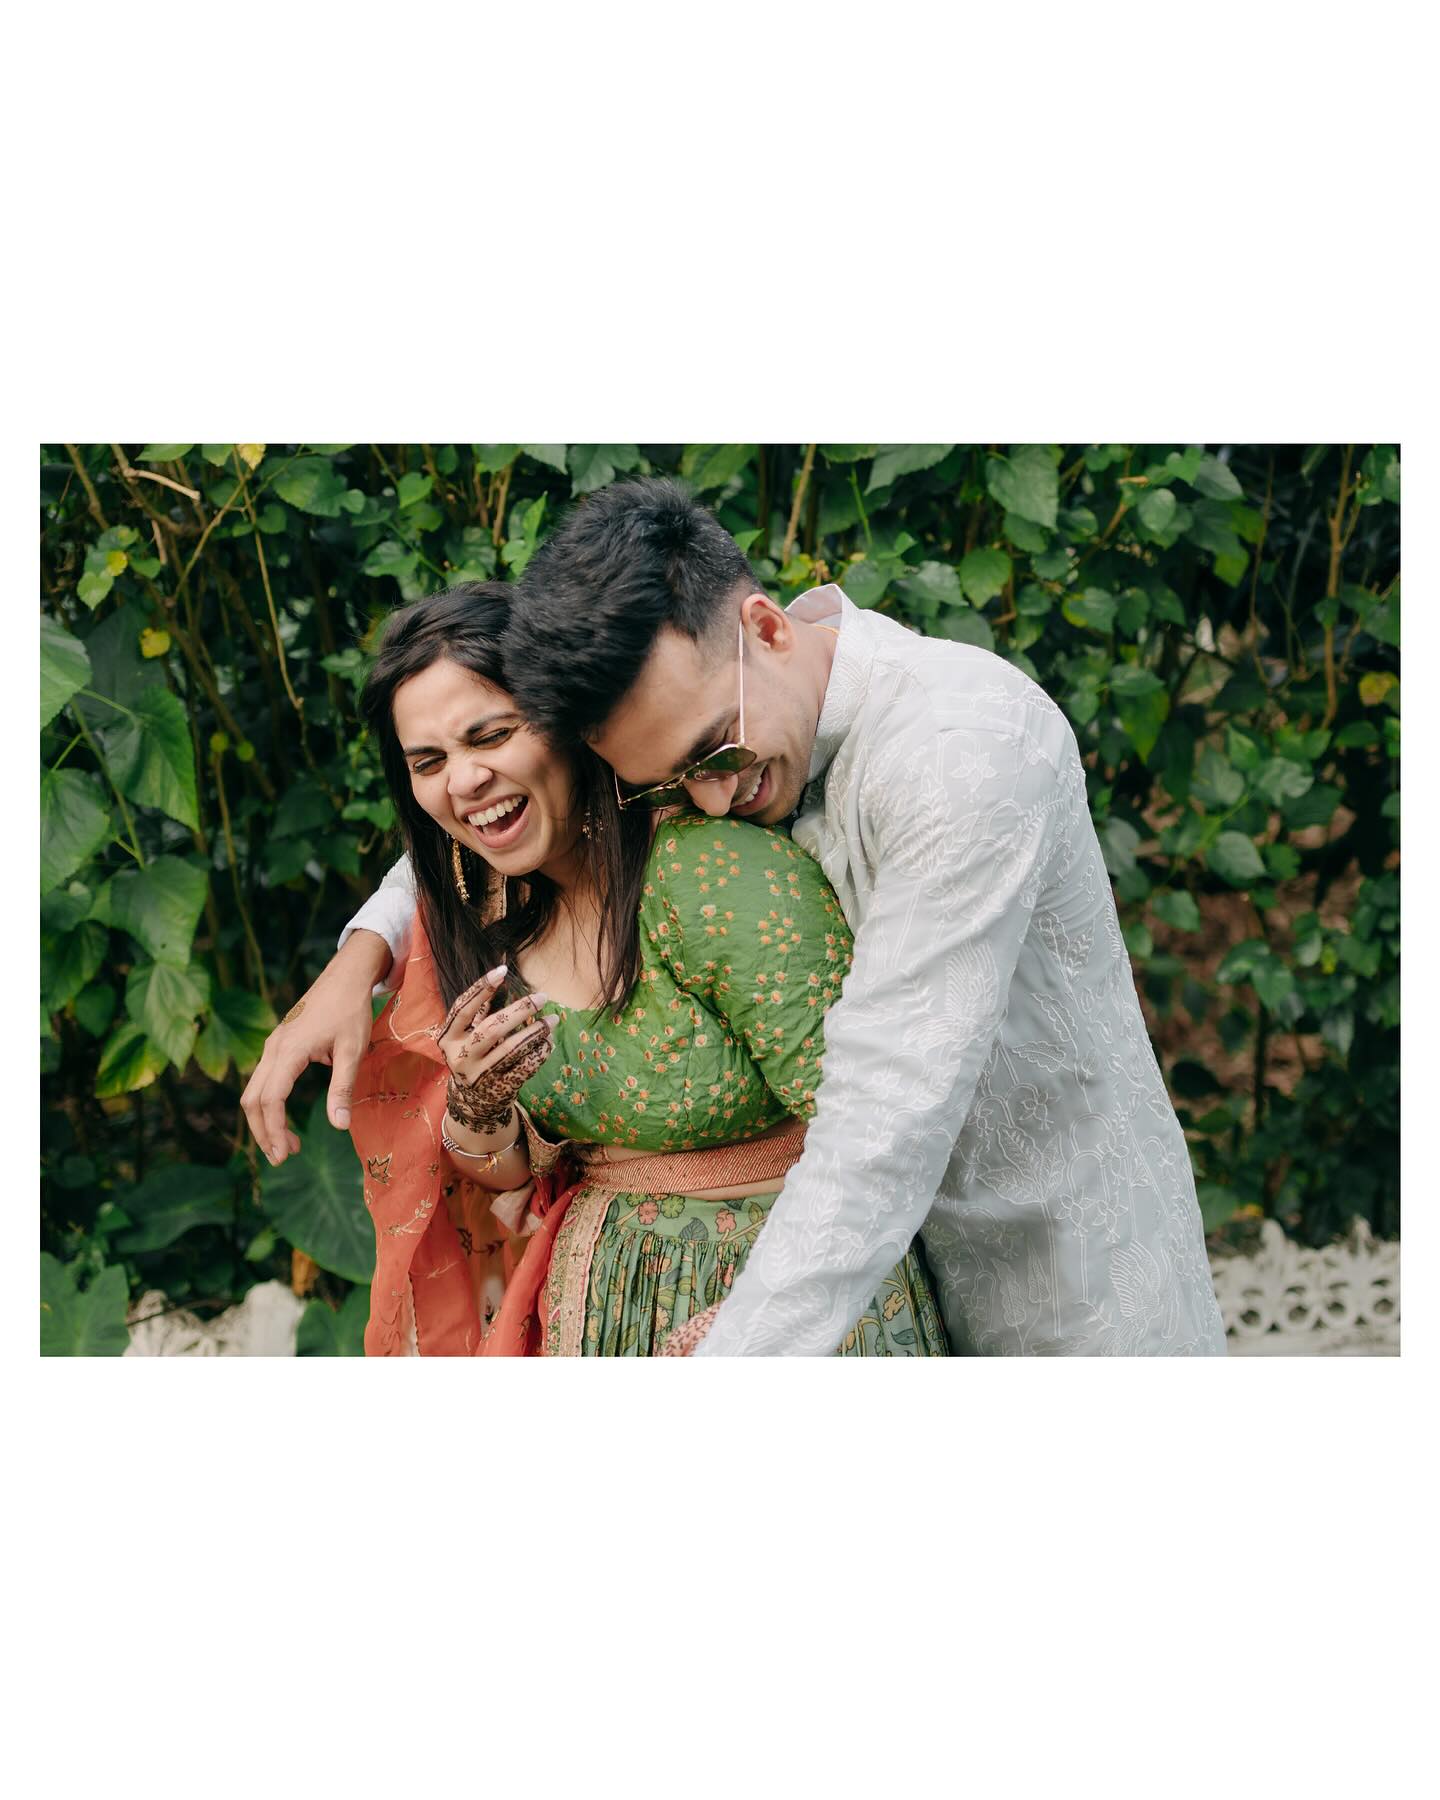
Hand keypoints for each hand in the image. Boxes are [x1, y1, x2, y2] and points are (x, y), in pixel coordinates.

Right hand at [241, 929, 389, 1165]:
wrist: (345, 976)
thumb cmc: (351, 1011)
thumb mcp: (353, 1051)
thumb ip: (342, 1088)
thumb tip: (338, 1125)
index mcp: (289, 1050)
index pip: (270, 1099)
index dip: (273, 1130)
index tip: (284, 1154)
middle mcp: (273, 1048)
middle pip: (253, 1099)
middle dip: (263, 1132)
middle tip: (283, 1157)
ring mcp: (272, 1045)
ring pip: (254, 1090)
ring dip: (265, 1120)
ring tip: (287, 1145)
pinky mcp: (278, 1044)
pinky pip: (263, 1080)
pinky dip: (268, 1104)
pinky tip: (285, 1119)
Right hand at [435, 965, 556, 1133]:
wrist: (473, 1102)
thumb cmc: (474, 1054)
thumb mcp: (469, 1033)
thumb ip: (483, 1007)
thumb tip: (502, 971)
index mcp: (449, 1038)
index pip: (464, 1008)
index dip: (482, 988)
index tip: (503, 971)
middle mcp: (460, 1057)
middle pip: (492, 1029)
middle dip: (520, 1010)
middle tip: (542, 997)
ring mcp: (479, 1076)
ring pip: (511, 1050)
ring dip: (536, 1032)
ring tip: (553, 1019)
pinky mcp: (498, 1090)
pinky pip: (524, 1067)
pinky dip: (539, 1053)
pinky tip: (549, 1042)